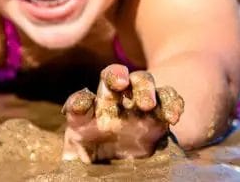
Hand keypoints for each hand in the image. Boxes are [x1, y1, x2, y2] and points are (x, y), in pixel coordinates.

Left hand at [61, 64, 183, 162]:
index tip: (80, 107)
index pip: (80, 102)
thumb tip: (66, 164)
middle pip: (112, 78)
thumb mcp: (80, 159)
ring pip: (142, 81)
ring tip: (148, 104)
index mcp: (88, 115)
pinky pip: (168, 98)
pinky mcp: (159, 113)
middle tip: (119, 83)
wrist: (126, 159)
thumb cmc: (95, 156)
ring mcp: (136, 103)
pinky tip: (173, 116)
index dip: (79, 102)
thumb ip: (72, 158)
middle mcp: (112, 103)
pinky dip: (172, 102)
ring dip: (144, 88)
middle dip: (115, 76)